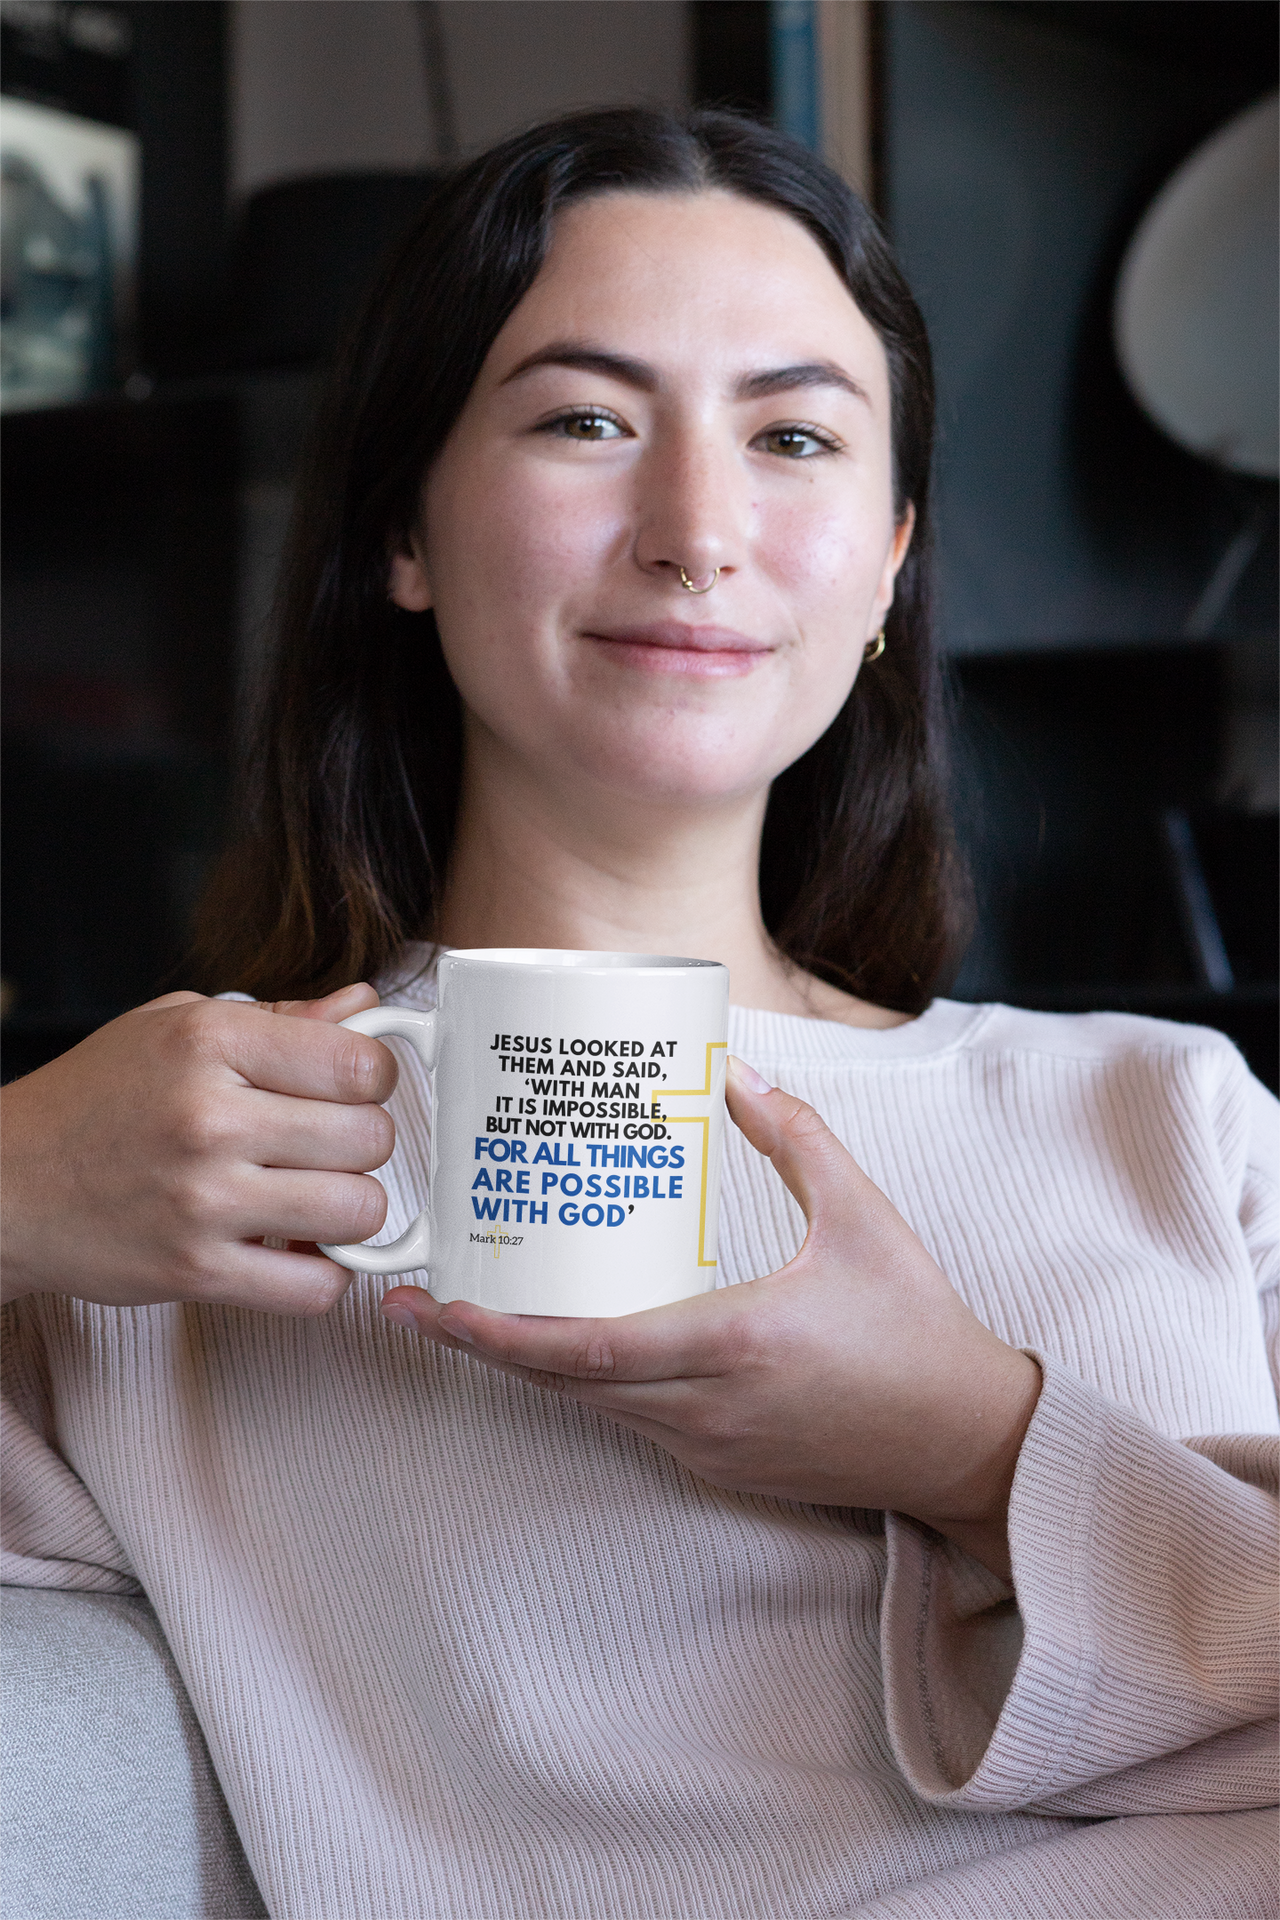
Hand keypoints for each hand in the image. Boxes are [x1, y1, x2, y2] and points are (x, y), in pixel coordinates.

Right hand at [0, 983, 398, 1315]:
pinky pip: (317, 1288)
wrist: (6, 1185)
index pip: (359, 1062)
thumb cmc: (96, 1099)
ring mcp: (203, 1200)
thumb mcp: (177, 1026)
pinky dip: (321, 1276)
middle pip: (370, 1137)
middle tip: (323, 1148)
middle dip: (361, 1146)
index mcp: (209, 1041)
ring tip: (310, 1198)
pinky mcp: (195, 1272)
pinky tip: (293, 1250)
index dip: (373, 1079)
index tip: (350, 1091)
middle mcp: (209, 1117)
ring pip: (359, 1212)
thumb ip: (281, 1019)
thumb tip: (366, 1005)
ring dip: (348, 1211)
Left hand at [382, 1056, 1040, 1577]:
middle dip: (478, 1348)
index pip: (583, 1350)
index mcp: (732, 1343)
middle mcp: (704, 1407)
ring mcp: (708, 1445)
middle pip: (560, 1385)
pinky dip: (581, 1384)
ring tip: (472, 1312)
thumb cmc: (919, 1329)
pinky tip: (562, 1344)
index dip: (495, 1335)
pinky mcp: (719, 1463)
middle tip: (413, 1305)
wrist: (966, 1442)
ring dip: (526, 1366)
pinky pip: (627, 1422)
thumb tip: (735, 1073)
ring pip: (589, 1408)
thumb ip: (796, 1138)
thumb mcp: (865, 1216)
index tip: (433, 1307)